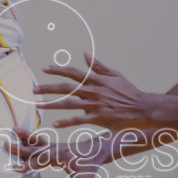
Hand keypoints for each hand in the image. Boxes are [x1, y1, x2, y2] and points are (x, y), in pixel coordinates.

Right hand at [8, 127, 112, 177]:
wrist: (98, 150)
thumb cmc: (90, 165)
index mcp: (59, 157)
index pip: (40, 161)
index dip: (28, 166)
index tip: (15, 168)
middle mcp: (54, 149)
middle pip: (34, 149)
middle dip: (19, 148)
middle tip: (5, 144)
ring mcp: (54, 146)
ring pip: (36, 140)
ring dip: (24, 136)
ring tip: (13, 129)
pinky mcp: (54, 146)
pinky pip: (40, 140)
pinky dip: (31, 137)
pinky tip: (24, 135)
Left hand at [35, 55, 168, 131]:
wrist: (142, 108)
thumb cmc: (129, 91)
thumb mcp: (115, 75)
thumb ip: (98, 66)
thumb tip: (84, 54)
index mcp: (96, 79)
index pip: (73, 72)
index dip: (58, 70)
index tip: (44, 68)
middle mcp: (93, 90)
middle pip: (66, 87)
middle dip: (48, 87)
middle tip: (34, 89)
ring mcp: (95, 104)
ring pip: (69, 103)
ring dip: (52, 104)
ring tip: (38, 105)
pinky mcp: (99, 118)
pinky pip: (79, 120)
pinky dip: (66, 122)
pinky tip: (55, 124)